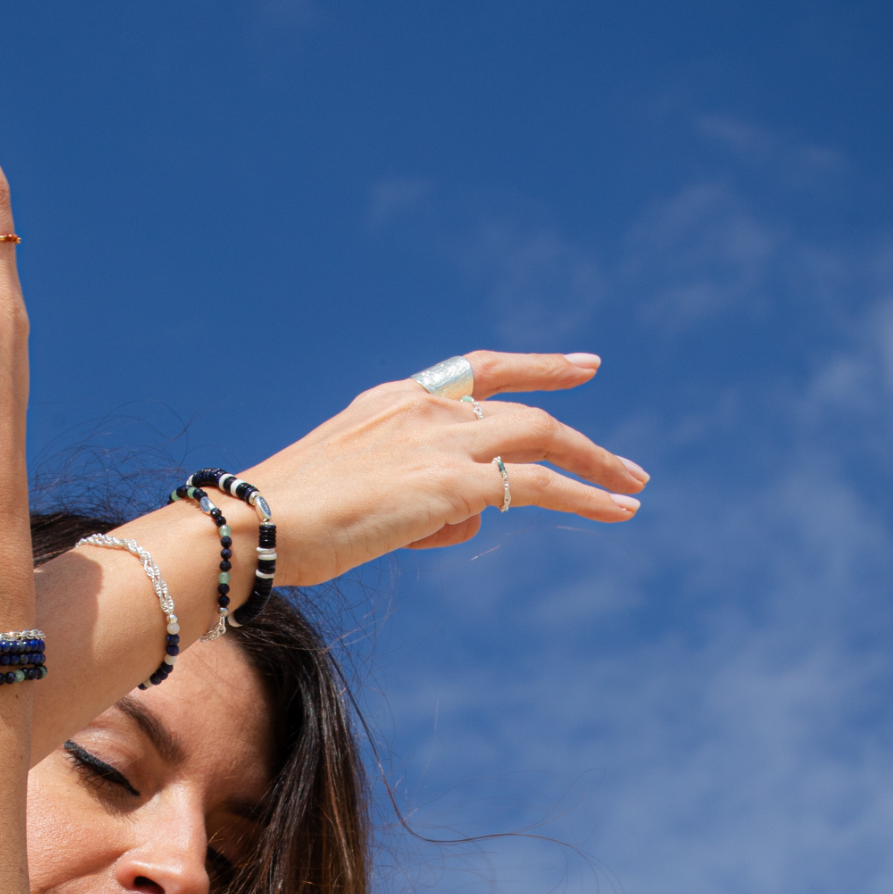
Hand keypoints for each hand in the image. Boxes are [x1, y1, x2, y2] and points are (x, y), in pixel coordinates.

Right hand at [238, 352, 645, 588]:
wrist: (256, 525)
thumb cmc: (285, 523)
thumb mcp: (355, 497)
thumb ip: (412, 498)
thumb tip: (463, 520)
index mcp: (392, 402)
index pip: (477, 371)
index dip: (534, 368)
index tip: (581, 370)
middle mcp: (422, 410)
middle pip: (521, 407)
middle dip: (578, 428)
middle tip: (624, 459)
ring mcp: (440, 442)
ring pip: (541, 438)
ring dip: (596, 463)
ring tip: (635, 487)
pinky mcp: (453, 483)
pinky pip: (539, 484)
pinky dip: (586, 497)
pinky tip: (620, 511)